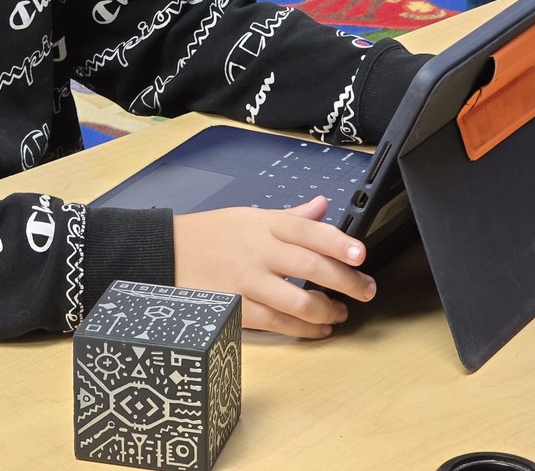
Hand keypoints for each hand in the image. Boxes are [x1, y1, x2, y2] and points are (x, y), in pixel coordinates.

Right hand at [172, 196, 375, 338]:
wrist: (167, 252)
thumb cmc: (211, 233)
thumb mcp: (249, 215)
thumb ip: (289, 216)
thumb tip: (322, 206)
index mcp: (264, 224)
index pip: (308, 230)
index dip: (338, 242)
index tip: (361, 254)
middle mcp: (259, 251)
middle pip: (311, 266)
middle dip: (346, 281)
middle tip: (367, 289)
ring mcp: (248, 282)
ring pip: (299, 301)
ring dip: (328, 310)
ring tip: (342, 311)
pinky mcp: (237, 308)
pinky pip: (278, 323)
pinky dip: (304, 329)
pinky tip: (319, 328)